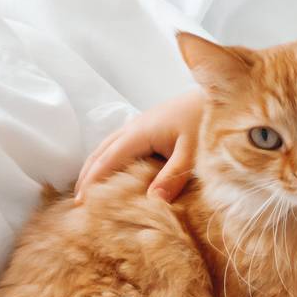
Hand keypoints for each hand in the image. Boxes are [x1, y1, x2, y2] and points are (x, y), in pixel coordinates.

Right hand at [75, 89, 203, 203]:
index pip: (108, 159)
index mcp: (140, 132)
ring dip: (95, 165)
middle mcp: (134, 126)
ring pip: (108, 146)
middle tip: (77, 201)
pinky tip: (112, 170)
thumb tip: (152, 202)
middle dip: (87, 175)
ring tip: (87, 188)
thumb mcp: (193, 153)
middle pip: (101, 151)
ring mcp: (140, 124)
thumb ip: (173, 177)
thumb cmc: (205, 120)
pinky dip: (109, 158)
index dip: (93, 181)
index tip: (82, 202)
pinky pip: (120, 144)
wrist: (218, 93)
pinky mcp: (149, 126)